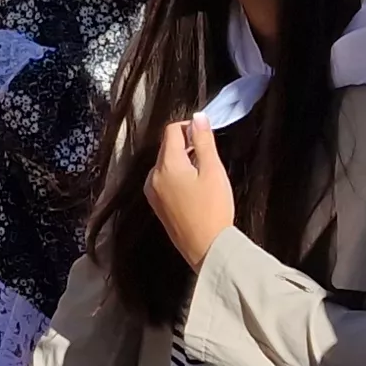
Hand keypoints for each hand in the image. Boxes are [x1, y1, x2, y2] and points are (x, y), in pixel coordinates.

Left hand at [147, 118, 238, 263]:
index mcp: (167, 165)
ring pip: (166, 164)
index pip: (172, 131)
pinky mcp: (157, 205)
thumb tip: (198, 118)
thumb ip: (204, 141)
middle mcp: (153, 176)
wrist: (207, 248)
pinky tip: (195, 188)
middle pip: (167, 147)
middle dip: (187, 145)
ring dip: (183, 161)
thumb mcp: (213, 170)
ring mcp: (152, 192)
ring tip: (203, 174)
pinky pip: (164, 180)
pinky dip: (178, 176)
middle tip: (208, 155)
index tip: (206, 134)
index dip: (190, 127)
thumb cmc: (213, 210)